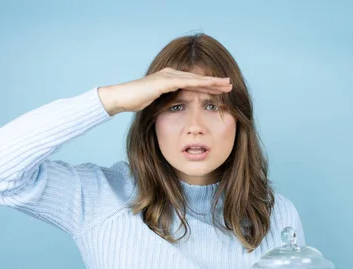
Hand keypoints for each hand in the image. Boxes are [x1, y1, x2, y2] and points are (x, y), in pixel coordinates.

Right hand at [97, 67, 232, 115]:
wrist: (122, 98)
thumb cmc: (136, 101)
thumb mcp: (157, 103)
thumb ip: (168, 102)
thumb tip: (177, 109)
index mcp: (171, 79)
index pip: (194, 83)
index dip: (209, 86)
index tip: (222, 90)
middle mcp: (171, 74)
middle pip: (198, 78)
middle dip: (215, 82)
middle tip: (231, 84)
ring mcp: (168, 76)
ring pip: (195, 78)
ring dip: (211, 81)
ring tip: (226, 84)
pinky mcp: (164, 81)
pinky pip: (185, 82)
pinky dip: (199, 83)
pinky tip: (209, 84)